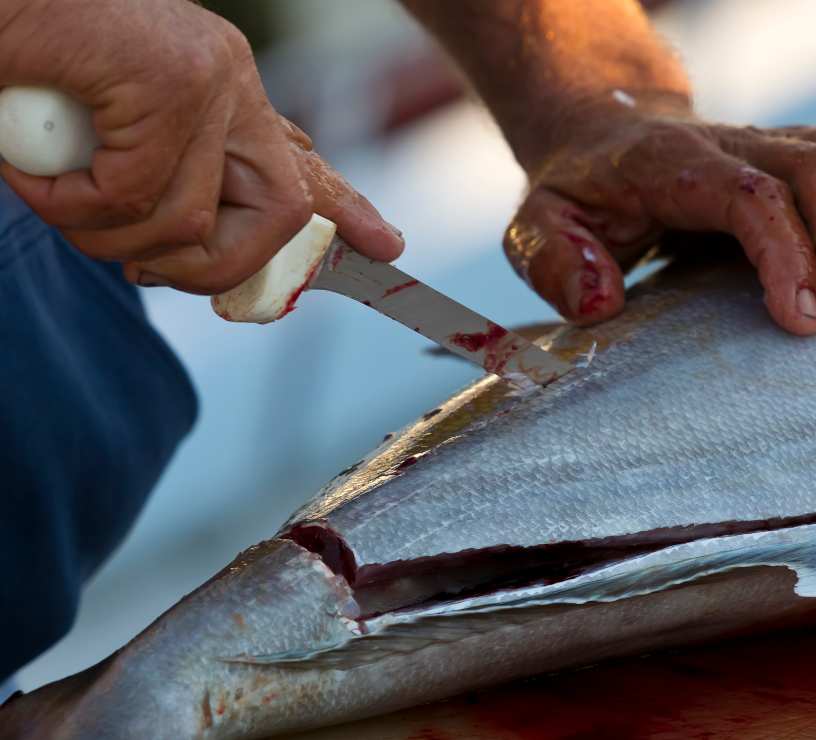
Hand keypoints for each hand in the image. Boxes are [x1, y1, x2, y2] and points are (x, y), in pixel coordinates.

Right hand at [0, 0, 401, 292]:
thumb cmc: (32, 67)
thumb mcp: (106, 131)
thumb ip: (158, 175)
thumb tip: (174, 250)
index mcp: (219, 88)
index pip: (300, 163)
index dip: (344, 209)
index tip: (386, 246)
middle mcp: (227, 79)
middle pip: (278, 213)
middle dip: (210, 266)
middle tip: (140, 267)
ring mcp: (205, 77)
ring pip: (187, 219)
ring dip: (106, 235)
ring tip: (54, 196)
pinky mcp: (166, 79)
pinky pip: (132, 193)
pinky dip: (70, 205)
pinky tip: (33, 172)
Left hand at [504, 94, 815, 334]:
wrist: (604, 134)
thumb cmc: (578, 196)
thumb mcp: (536, 229)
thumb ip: (553, 260)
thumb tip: (601, 301)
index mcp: (671, 165)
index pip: (749, 194)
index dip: (787, 253)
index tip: (805, 323)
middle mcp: (735, 143)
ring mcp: (776, 141)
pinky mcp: (805, 151)